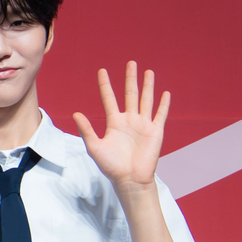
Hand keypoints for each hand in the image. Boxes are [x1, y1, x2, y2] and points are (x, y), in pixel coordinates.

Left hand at [72, 61, 167, 192]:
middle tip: (131, 63)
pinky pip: (160, 114)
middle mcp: (129, 120)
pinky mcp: (155, 131)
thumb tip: (76, 113)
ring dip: (148, 86)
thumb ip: (87, 130)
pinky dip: (163, 104)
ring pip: (146, 100)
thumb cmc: (110, 166)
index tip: (102, 71)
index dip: (105, 85)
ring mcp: (143, 125)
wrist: (129, 179)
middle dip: (130, 79)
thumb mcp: (95, 147)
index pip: (109, 98)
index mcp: (114, 122)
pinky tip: (165, 93)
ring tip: (148, 71)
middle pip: (130, 94)